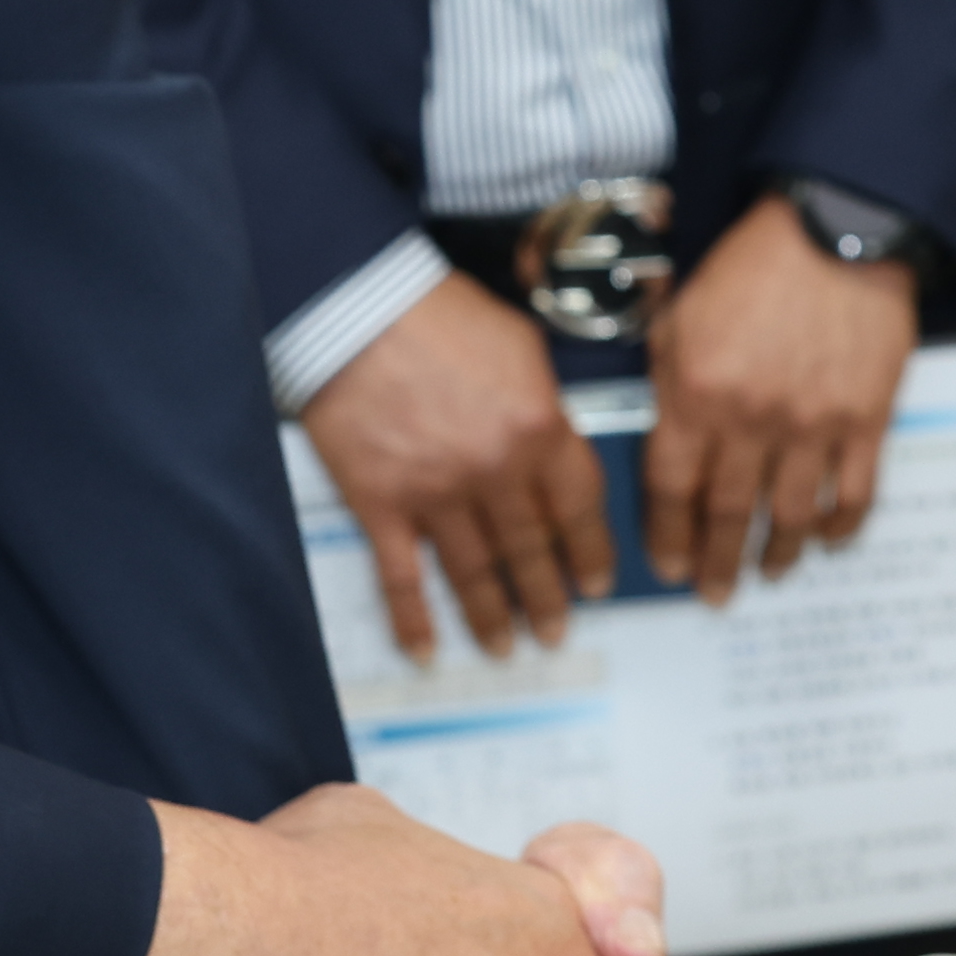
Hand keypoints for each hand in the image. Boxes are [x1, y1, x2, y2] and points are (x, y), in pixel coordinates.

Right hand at [310, 272, 620, 656]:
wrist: (358, 307)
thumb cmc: (438, 312)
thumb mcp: (522, 346)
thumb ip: (545, 406)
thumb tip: (555, 445)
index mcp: (539, 428)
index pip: (578, 506)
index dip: (590, 549)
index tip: (597, 581)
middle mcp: (494, 471)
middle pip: (530, 549)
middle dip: (547, 597)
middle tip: (556, 630)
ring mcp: (437, 493)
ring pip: (475, 572)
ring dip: (494, 616)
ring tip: (507, 648)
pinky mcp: (382, 503)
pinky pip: (402, 575)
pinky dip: (413, 617)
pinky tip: (427, 648)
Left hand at [643, 201, 916, 601]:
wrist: (835, 228)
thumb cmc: (753, 263)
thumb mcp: (681, 311)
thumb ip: (664, 374)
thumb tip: (660, 425)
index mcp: (696, 393)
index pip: (672, 488)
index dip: (668, 535)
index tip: (669, 564)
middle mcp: (752, 420)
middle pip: (729, 514)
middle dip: (716, 562)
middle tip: (713, 594)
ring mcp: (813, 425)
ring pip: (791, 515)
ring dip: (778, 554)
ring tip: (769, 574)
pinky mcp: (867, 419)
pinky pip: (855, 493)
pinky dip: (842, 525)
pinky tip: (830, 539)